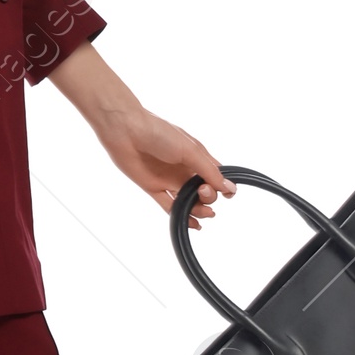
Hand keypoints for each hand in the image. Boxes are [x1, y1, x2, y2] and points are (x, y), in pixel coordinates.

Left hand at [88, 103, 234, 229]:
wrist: (125, 130)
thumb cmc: (158, 132)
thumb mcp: (190, 150)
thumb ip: (209, 171)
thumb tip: (229, 188)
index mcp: (197, 156)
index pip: (216, 175)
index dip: (223, 186)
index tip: (226, 194)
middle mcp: (185, 169)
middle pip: (204, 191)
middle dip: (209, 197)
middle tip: (202, 192)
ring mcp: (169, 179)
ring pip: (189, 201)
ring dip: (199, 210)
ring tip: (203, 213)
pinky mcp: (153, 188)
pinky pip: (170, 206)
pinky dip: (181, 215)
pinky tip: (193, 224)